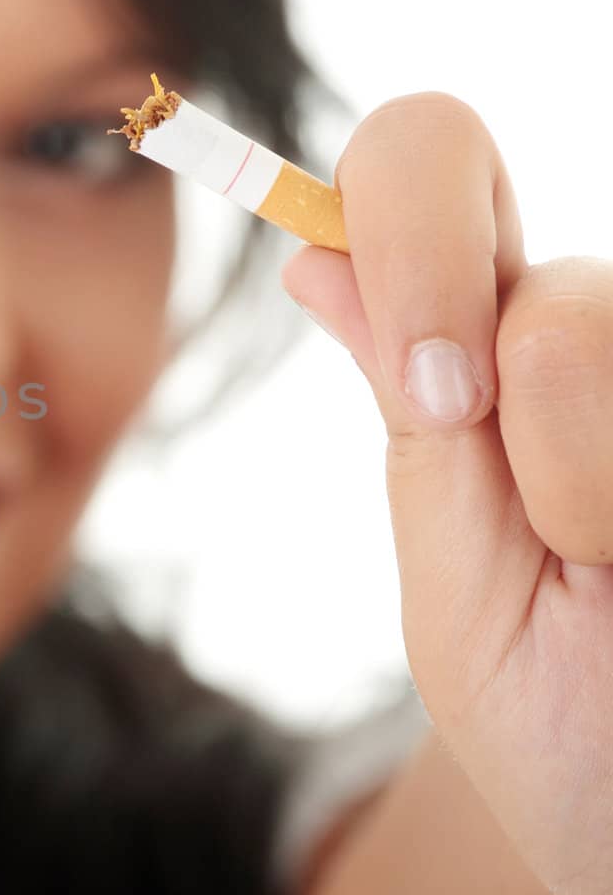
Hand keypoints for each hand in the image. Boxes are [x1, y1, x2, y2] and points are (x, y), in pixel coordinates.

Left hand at [284, 94, 612, 894]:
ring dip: (603, 493)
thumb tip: (311, 259)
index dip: (406, 229)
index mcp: (488, 356)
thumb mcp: (470, 597)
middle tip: (571, 545)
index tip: (436, 390)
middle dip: (536, 430)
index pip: (423, 162)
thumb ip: (419, 433)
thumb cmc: (568, 732)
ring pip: (599, 339)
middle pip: (550, 288)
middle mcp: (603, 339)